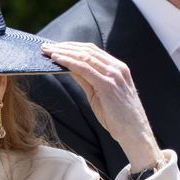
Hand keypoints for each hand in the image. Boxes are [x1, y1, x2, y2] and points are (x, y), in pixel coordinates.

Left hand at [42, 42, 161, 170]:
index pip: (92, 51)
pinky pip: (85, 69)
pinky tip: (57, 60)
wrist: (134, 132)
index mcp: (117, 68)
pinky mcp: (108, 85)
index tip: (56, 47)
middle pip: (87, 50)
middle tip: (45, 46)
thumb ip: (87, 80)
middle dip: (64, 47)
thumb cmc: (117, 117)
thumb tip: (70, 68)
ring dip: (64, 52)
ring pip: (85, 57)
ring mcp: (114, 75)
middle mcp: (117, 68)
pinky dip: (69, 62)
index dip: (72, 47)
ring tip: (47, 51)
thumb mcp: (99, 94)